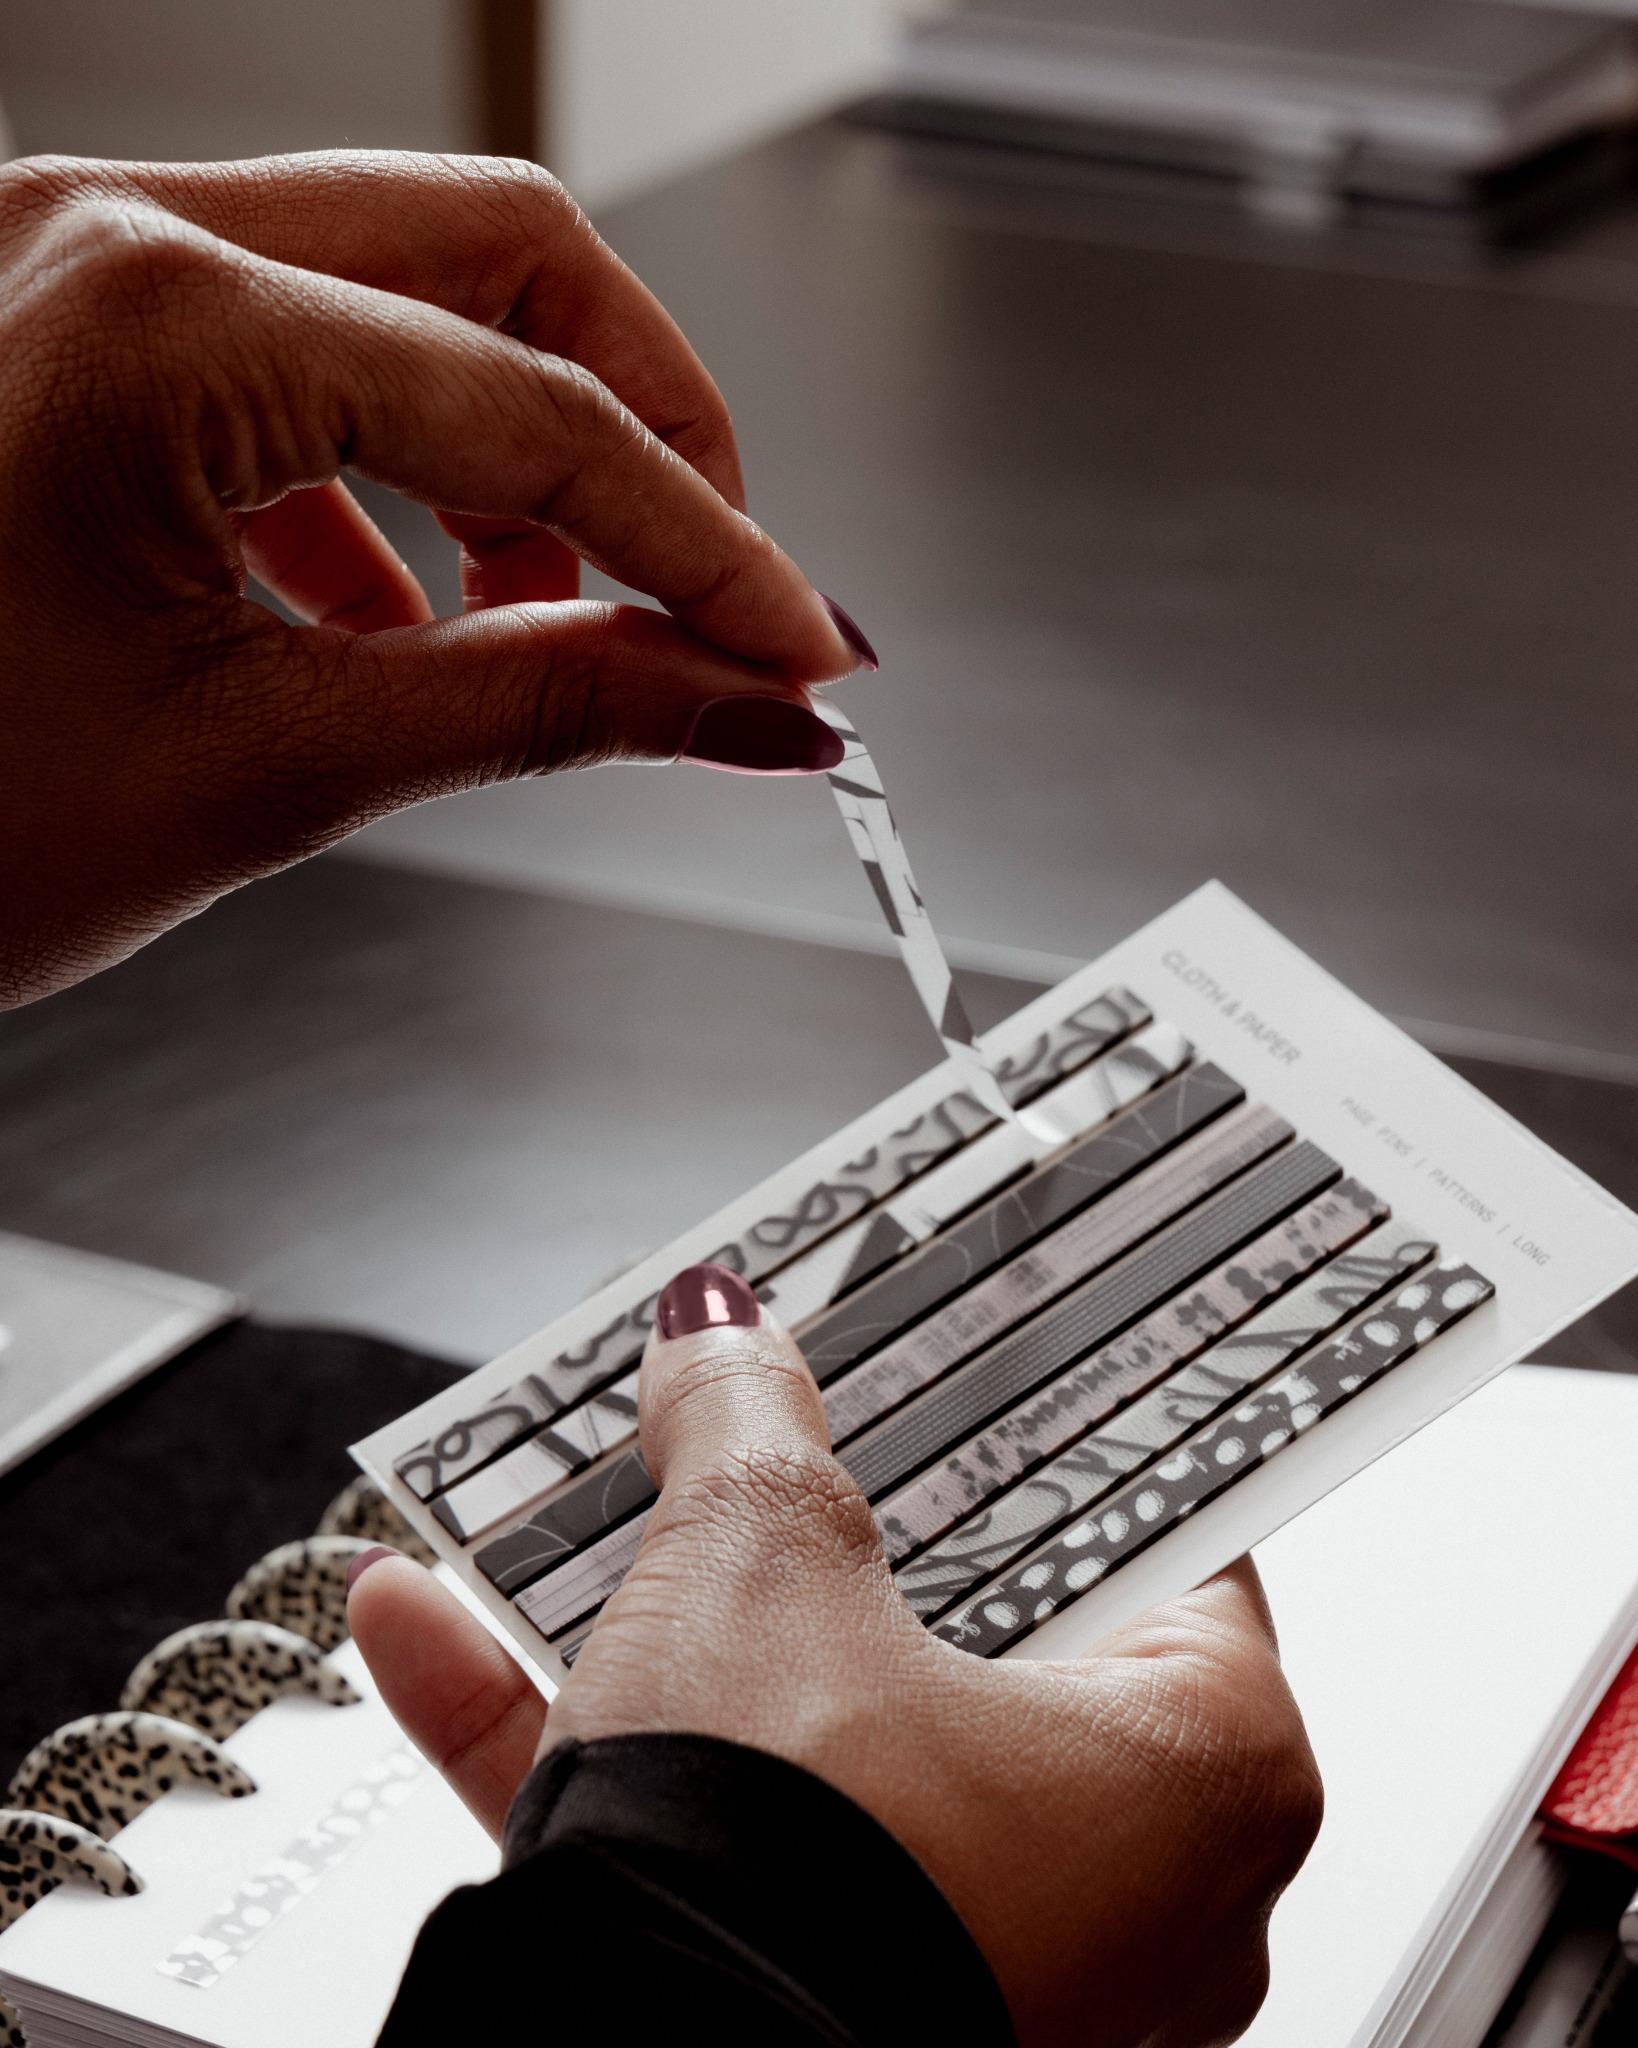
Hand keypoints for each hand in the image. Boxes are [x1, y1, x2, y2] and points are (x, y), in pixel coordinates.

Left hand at [0, 152, 867, 1006]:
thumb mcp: (264, 770)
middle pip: (502, 253)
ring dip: (521, 448)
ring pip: (405, 279)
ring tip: (557, 621)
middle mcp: (103, 231)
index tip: (799, 644)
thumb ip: (540, 711)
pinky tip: (401, 612)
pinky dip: (393, 471)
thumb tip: (741, 702)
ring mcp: (71, 256)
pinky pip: (296, 341)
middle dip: (648, 425)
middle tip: (715, 581)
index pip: (540, 414)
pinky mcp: (65, 320)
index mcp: (150, 319)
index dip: (712, 547)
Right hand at [352, 1267, 1322, 2047]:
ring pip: (816, 1743)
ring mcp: (987, 1965)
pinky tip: (443, 1637)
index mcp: (1203, 1763)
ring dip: (667, 1627)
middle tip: (765, 1427)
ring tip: (571, 1513)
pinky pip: (724, 1855)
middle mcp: (1133, 1892)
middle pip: (963, 1635)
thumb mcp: (757, 1567)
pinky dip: (601, 1752)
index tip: (954, 1370)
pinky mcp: (835, 2008)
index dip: (1029, 1433)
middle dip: (821, 1528)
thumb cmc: (800, 1875)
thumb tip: (718, 1337)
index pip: (1147, 1532)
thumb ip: (747, 1426)